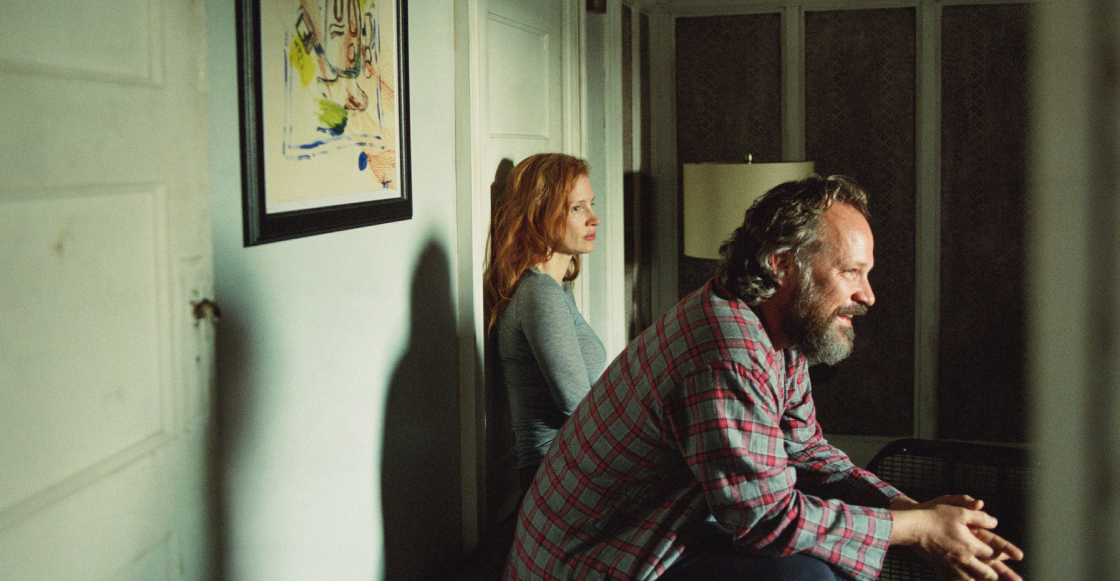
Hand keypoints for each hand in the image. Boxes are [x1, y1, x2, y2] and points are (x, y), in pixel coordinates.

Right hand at [890, 495, 1021, 580]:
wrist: (913, 528)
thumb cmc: (935, 517)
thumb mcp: (959, 511)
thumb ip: (979, 516)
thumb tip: (994, 522)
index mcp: (971, 545)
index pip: (994, 554)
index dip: (1006, 555)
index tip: (1017, 557)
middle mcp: (964, 559)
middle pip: (986, 573)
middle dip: (997, 575)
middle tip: (1007, 578)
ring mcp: (952, 566)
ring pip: (972, 580)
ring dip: (980, 580)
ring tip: (986, 580)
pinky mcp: (941, 569)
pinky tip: (965, 580)